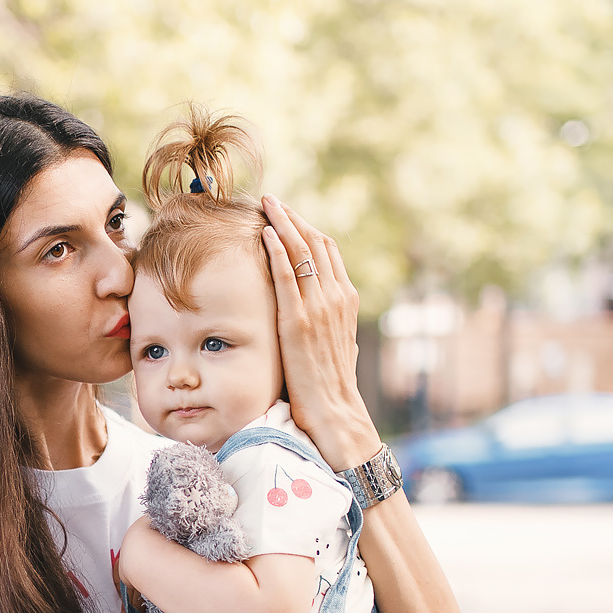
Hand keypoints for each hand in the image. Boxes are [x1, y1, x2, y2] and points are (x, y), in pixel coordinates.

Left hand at [260, 195, 381, 471]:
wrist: (336, 412)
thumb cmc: (330, 385)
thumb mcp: (334, 344)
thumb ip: (328, 324)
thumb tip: (320, 317)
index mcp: (346, 299)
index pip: (327, 250)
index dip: (306, 227)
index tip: (286, 214)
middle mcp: (337, 297)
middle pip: (316, 242)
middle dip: (293, 217)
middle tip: (272, 200)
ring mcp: (319, 308)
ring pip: (302, 252)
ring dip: (283, 224)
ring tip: (266, 204)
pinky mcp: (298, 321)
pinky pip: (288, 277)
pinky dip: (277, 252)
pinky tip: (265, 233)